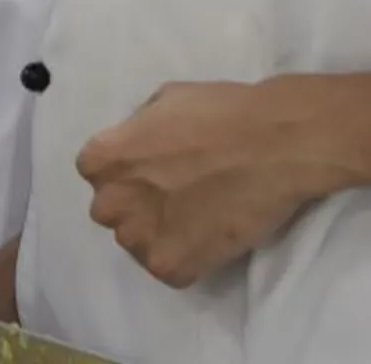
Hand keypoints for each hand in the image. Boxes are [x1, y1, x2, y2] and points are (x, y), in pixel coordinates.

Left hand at [76, 77, 358, 289]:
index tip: (152, 167)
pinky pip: (167, 270)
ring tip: (195, 216)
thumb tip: (136, 144)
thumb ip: (137, 130)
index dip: (125, 168)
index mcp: (104, 158)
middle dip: (135, 202)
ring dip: (158, 233)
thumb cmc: (221, 112)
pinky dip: (186, 258)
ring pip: (136, 243)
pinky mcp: (172, 267)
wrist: (275, 145)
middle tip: (174, 193)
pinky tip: (208, 236)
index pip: (95, 170)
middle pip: (111, 209)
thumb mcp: (164, 100)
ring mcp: (141, 239)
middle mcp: (113, 202)